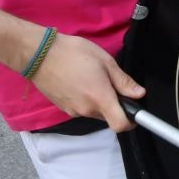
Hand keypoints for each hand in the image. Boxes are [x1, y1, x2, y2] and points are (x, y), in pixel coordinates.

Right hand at [29, 33, 146, 129]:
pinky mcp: (62, 108)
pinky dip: (85, 100)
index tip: (135, 112)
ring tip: (91, 78)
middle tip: (109, 82)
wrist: (39, 54)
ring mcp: (73, 111)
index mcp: (100, 98)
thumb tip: (139, 94)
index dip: (131, 122)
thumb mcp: (105, 61)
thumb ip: (123, 81)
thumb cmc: (74, 53)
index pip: (120, 125)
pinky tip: (79, 82)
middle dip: (113, 105)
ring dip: (98, 101)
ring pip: (94, 113)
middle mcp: (86, 110)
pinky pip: (81, 109)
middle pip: (108, 117)